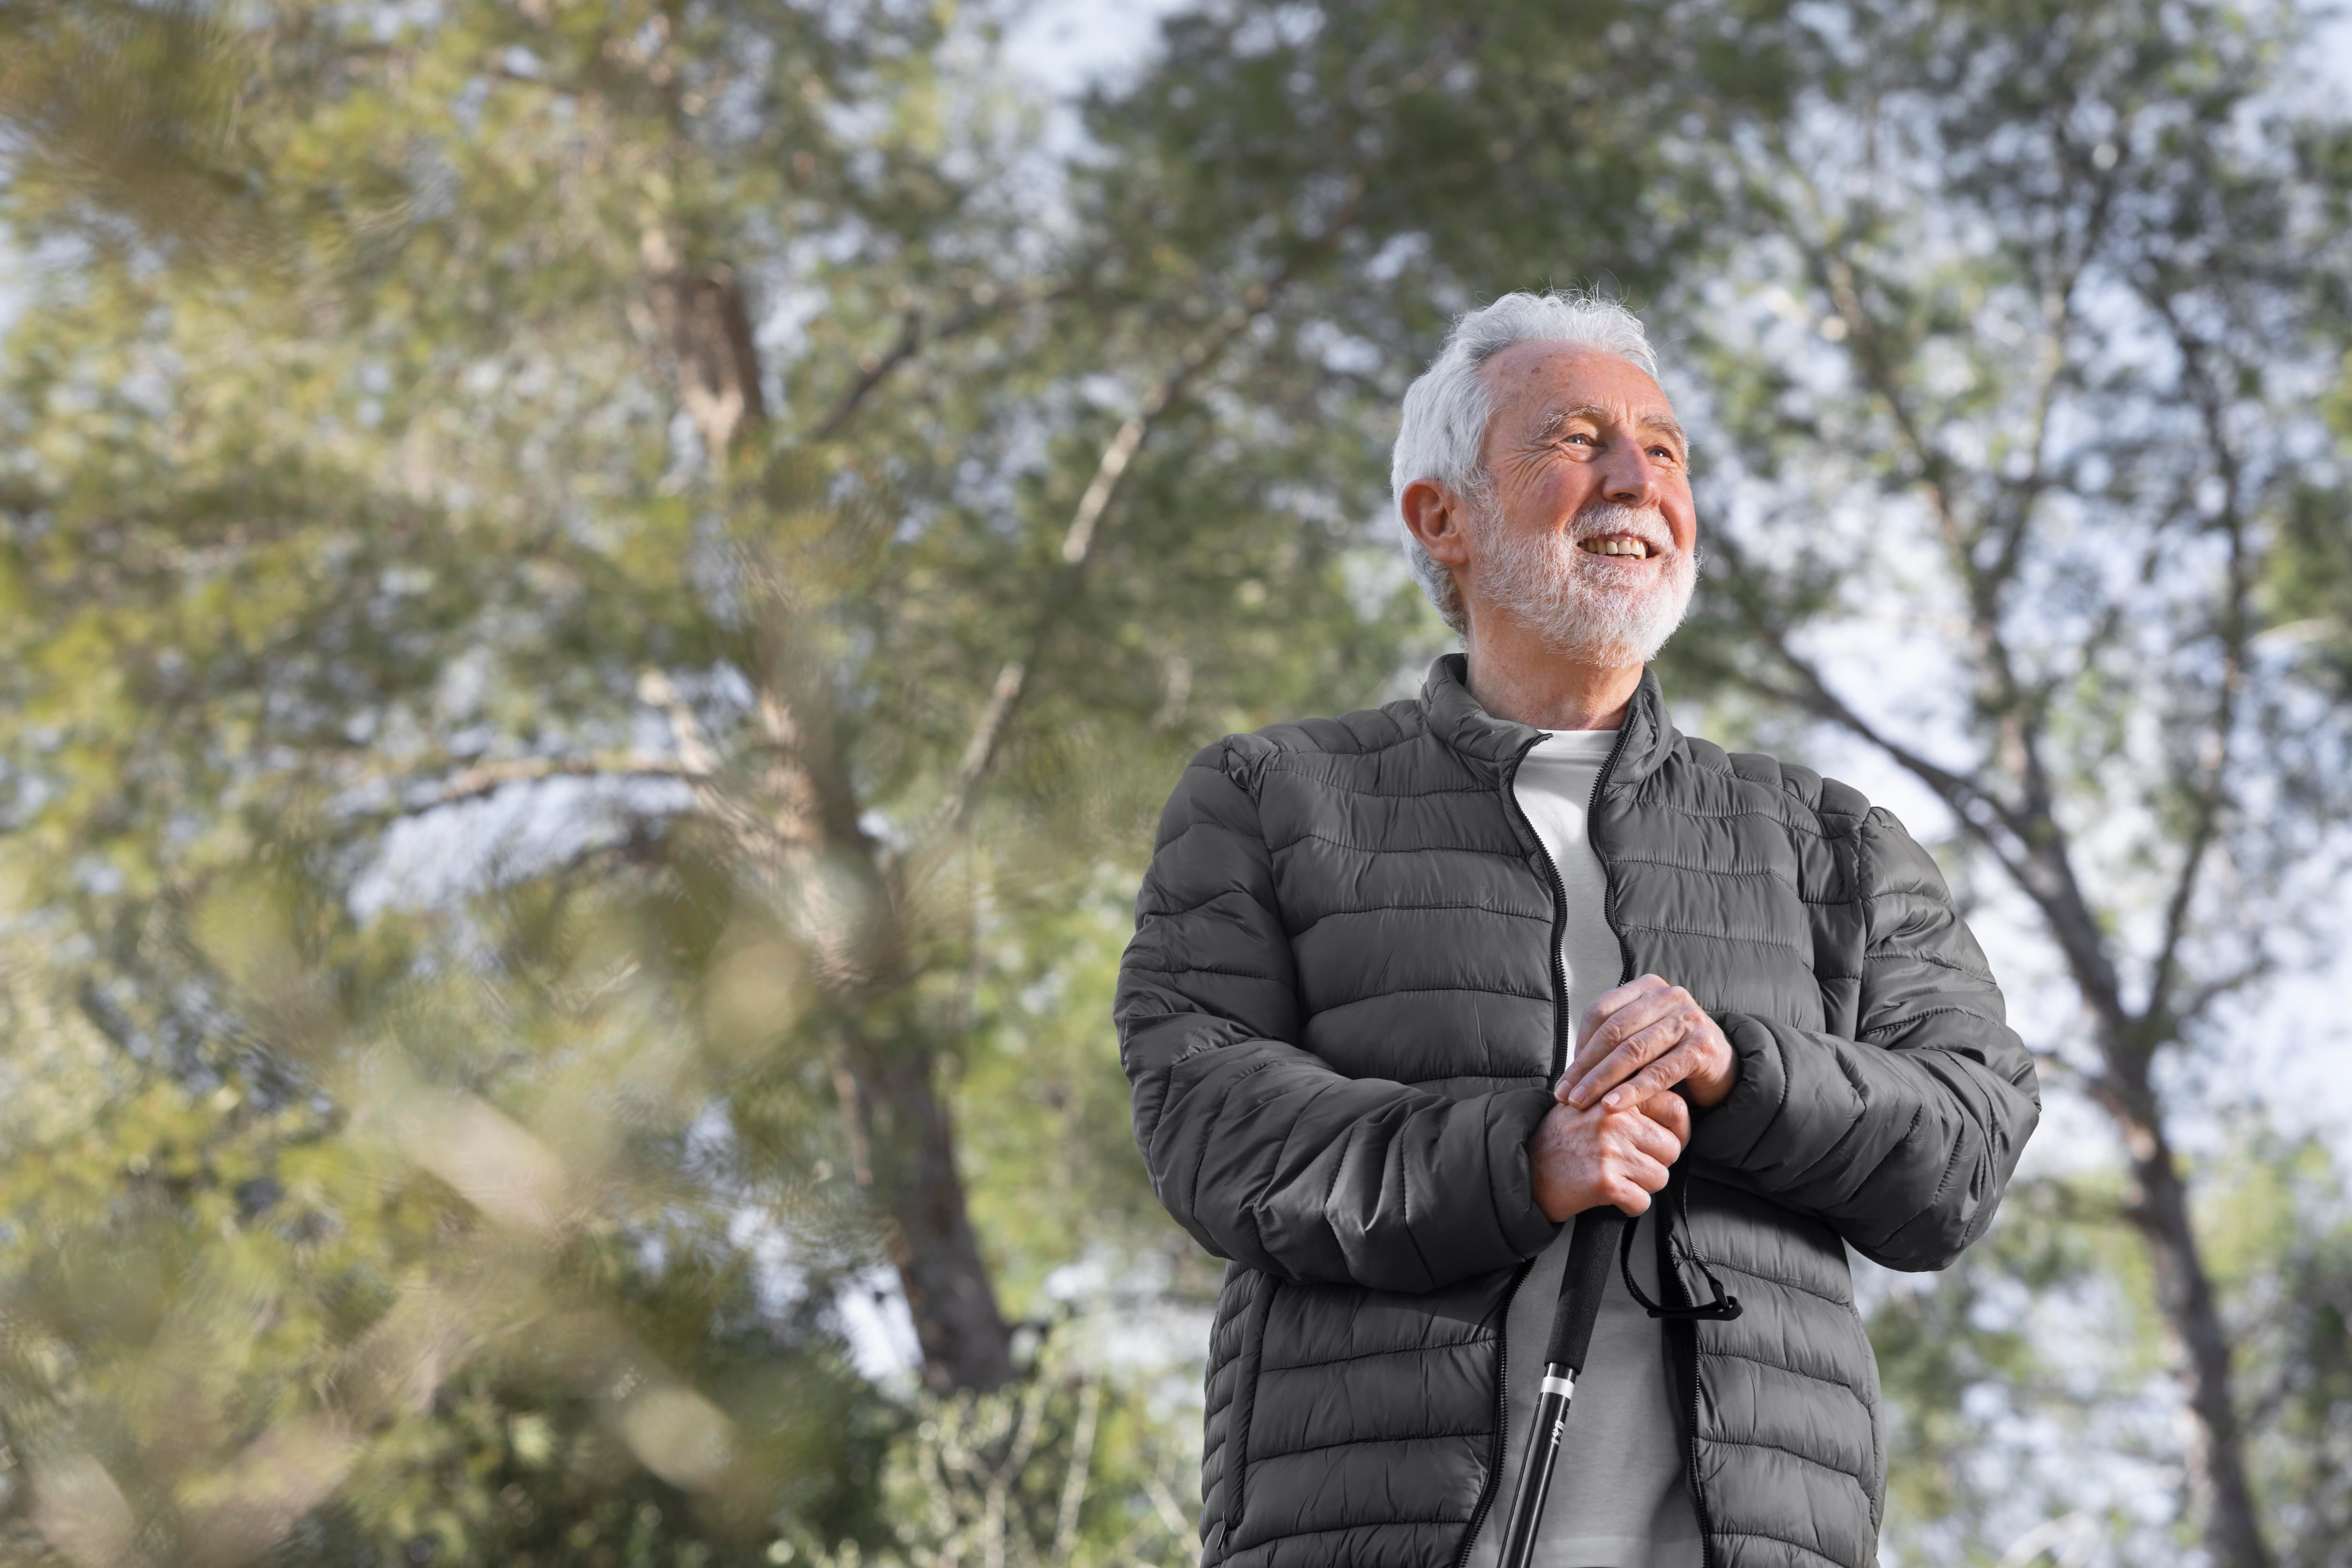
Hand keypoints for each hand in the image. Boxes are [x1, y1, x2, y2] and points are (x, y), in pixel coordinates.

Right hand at [1526, 1089, 1690, 1220]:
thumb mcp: (1586, 1104)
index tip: (1667, 1141)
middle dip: (1656, 1162)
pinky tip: (1611, 1196)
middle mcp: (1615, 1119)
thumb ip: (1621, 1097)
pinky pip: (1642, 1201)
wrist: (1523, 1170)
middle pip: (1671, 1148)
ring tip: (1617, 1178)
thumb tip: (1666, 1103)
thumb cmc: (1556, 1140)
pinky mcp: (1605, 1182)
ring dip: (1642, 1185)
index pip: (1674, 1108)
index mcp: (1614, 1096)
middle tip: (1631, 1165)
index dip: (1678, 1130)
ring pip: (1660, 1177)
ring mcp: (1611, 1150)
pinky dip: (1630, 1205)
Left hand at [1561, 975, 1737, 1112]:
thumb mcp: (1639, 1039)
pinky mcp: (1702, 1047)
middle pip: (1614, 1031)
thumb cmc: (1671, 1053)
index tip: (1564, 1079)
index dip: (1578, 1046)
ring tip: (1581, 1103)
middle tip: (1565, 1096)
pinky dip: (1634, 1090)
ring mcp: (1688, 1018)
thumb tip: (1568, 1074)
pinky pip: (1660, 1072)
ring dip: (1602, 1080)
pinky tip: (1613, 1105)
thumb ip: (1610, 1044)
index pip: (1600, 1011)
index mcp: (1646, 987)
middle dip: (1585, 1067)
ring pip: (1634, 1051)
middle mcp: (1668, 996)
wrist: (1721, 1066)